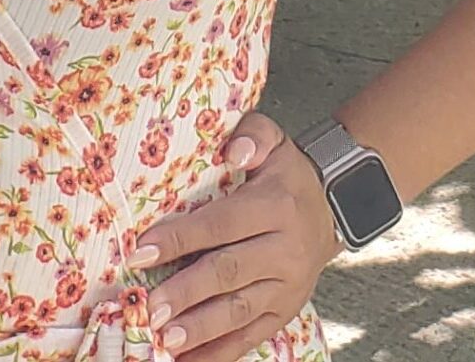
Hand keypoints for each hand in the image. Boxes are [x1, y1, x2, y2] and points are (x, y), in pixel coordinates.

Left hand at [129, 111, 345, 360]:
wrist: (332, 209)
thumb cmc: (287, 175)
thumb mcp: (275, 141)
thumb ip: (253, 135)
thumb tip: (233, 151)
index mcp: (276, 206)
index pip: (222, 224)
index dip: (181, 238)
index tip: (142, 251)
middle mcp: (285, 249)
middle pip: (229, 272)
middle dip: (186, 292)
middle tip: (150, 308)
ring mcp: (286, 286)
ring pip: (239, 310)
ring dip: (200, 328)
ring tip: (166, 340)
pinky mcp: (285, 312)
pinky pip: (251, 336)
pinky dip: (220, 353)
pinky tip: (188, 361)